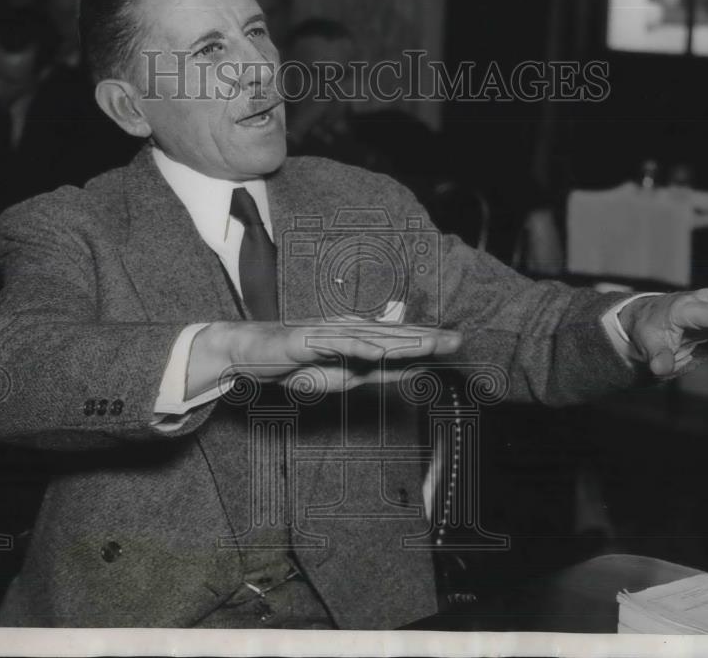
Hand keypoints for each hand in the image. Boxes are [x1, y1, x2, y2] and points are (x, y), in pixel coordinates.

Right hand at [189, 321, 461, 396]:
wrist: (249, 355)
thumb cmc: (297, 365)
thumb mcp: (344, 377)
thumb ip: (378, 373)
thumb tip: (412, 369)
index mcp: (357, 337)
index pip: (398, 339)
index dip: (428, 340)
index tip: (457, 342)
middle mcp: (346, 329)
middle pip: (392, 335)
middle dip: (426, 337)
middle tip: (458, 339)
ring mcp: (327, 333)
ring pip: (371, 337)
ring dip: (402, 340)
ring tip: (429, 344)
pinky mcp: (306, 340)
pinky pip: (335, 345)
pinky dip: (358, 348)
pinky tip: (378, 352)